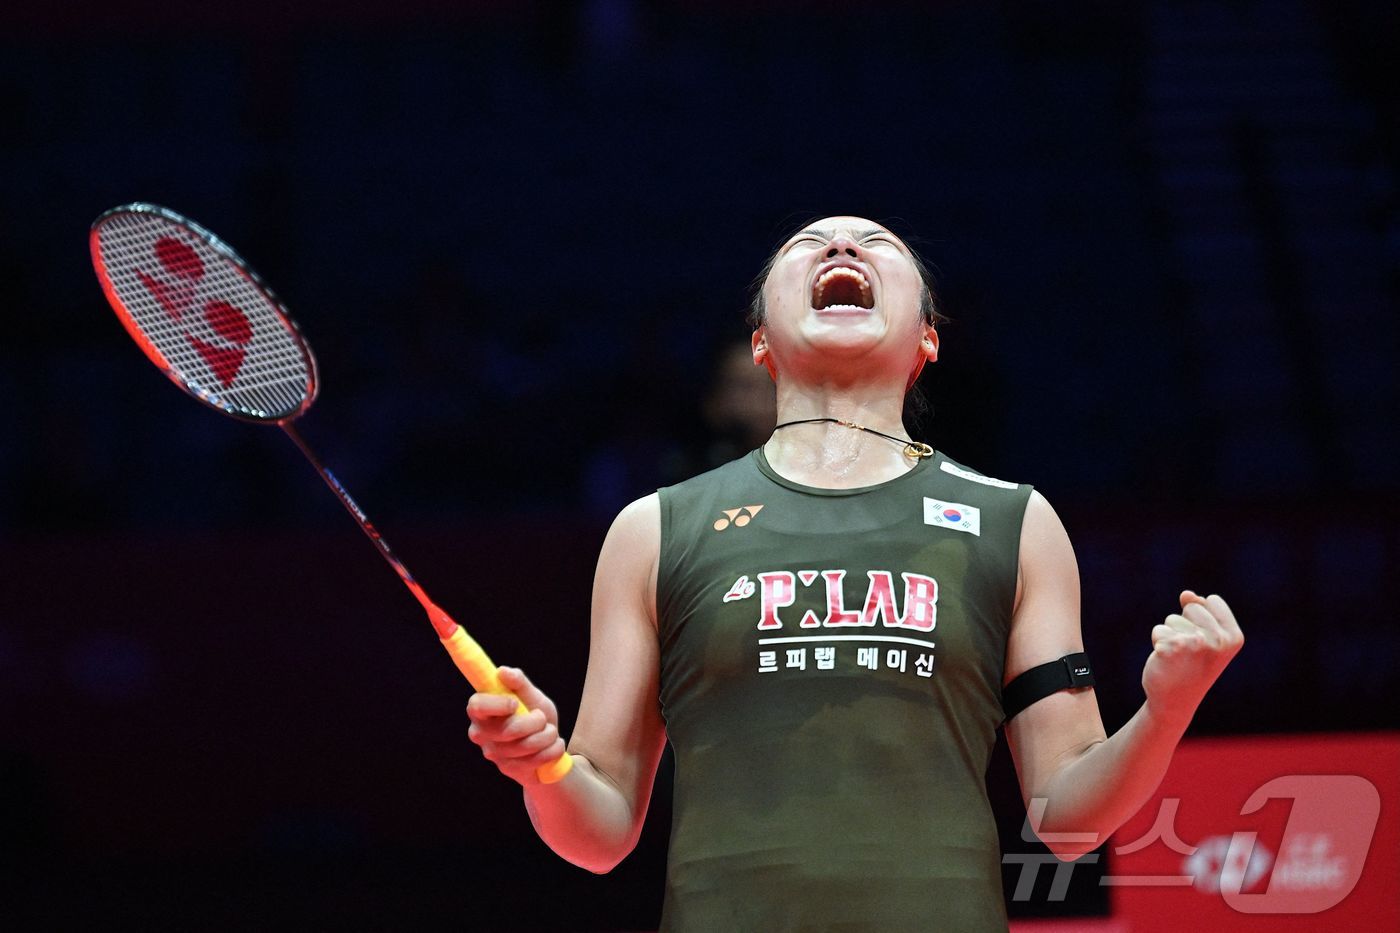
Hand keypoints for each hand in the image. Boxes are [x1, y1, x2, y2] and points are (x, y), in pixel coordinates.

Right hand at [466, 667, 567, 785]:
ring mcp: (493, 753)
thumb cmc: (534, 713)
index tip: (515, 703)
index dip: (497, 704)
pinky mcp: (507, 769)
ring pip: (525, 746)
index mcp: (481, 709)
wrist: (548, 742)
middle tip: (542, 718)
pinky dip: (552, 750)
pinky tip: (553, 745)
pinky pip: (535, 761)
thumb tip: (502, 671)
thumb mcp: (530, 695)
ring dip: (548, 736)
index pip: (477, 706)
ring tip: (550, 731)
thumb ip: (518, 682)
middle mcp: (480, 733)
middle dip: (535, 722)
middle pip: (508, 730)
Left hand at [1142, 591, 1243, 728]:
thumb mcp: (1207, 638)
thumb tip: (1186, 594)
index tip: (1206, 642)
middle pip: (1191, 607)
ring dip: (1171, 635)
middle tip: (1190, 652)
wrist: (1175, 701)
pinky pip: (1159, 631)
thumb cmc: (1192, 667)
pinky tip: (1166, 661)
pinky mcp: (1171, 647)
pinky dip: (1158, 642)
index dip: (1202, 617)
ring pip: (1172, 619)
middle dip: (1185, 624)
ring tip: (1179, 658)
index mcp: (1234, 637)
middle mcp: (1218, 640)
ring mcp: (1195, 643)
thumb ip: (1201, 611)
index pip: (1212, 601)